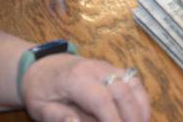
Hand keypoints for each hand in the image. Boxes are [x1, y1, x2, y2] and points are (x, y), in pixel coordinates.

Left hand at [22, 54, 150, 121]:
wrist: (40, 65)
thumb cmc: (40, 90)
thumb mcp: (41, 108)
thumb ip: (58, 117)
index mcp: (76, 78)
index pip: (101, 100)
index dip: (114, 121)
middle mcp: (95, 68)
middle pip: (122, 91)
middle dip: (132, 117)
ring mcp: (107, 67)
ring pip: (133, 84)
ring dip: (141, 108)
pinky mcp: (113, 69)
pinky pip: (133, 81)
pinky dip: (141, 99)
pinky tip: (140, 116)